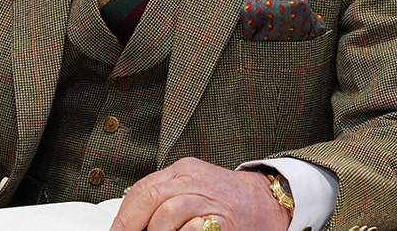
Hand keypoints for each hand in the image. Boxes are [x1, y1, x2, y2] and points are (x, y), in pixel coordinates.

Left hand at [109, 157, 290, 230]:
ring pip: (166, 214)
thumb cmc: (230, 200)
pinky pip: (191, 229)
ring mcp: (209, 199)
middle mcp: (194, 180)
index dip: (124, 215)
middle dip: (130, 224)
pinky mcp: (222, 221)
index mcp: (184, 170)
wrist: (272, 203)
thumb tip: (133, 221)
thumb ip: (167, 197)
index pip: (142, 188)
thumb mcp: (195, 187)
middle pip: (149, 197)